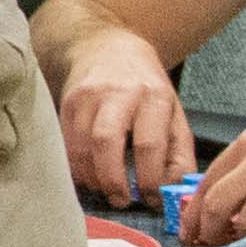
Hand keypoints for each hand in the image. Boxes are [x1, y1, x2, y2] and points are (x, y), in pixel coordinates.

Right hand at [54, 33, 201, 204]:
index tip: (152, 199)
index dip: (150, 179)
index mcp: (153, 96)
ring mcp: (88, 96)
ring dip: (93, 178)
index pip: (149, 144)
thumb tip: (175, 190)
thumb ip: (179, 152)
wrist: (105, 46)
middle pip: (107, 143)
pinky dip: (77, 167)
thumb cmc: (145, 85)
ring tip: (106, 189)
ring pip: (82, 146)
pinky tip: (90, 175)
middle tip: (122, 200)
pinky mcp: (67, 102)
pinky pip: (67, 145)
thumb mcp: (173, 111)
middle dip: (113, 181)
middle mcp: (118, 93)